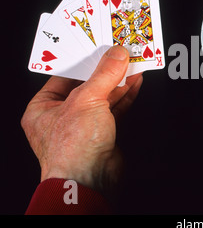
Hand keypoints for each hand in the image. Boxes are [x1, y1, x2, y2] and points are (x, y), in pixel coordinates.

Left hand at [21, 46, 142, 192]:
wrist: (91, 180)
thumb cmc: (72, 149)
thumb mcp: (86, 100)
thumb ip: (104, 75)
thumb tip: (116, 55)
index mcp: (44, 107)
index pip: (64, 75)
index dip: (83, 60)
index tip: (98, 47)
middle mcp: (62, 116)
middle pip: (86, 85)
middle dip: (104, 70)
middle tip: (118, 52)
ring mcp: (84, 124)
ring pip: (103, 95)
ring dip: (119, 80)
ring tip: (132, 62)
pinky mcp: (103, 131)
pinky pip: (115, 107)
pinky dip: (126, 94)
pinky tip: (135, 81)